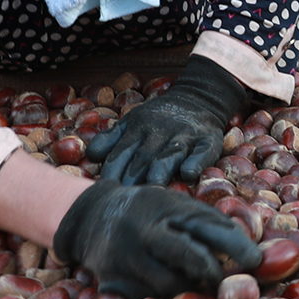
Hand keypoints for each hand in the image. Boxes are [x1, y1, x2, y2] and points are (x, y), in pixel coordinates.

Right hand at [53, 181, 260, 298]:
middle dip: (211, 271)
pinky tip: (166, 287)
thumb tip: (245, 239)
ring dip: (188, 287)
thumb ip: (202, 219)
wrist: (90, 215)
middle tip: (224, 282)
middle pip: (187, 255)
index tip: (255, 261)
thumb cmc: (147, 211)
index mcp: (167, 207)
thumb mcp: (173, 203)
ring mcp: (127, 255)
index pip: (207, 226)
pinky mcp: (111, 277)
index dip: (235, 245)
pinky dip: (162, 295)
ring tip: (195, 283)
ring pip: (168, 282)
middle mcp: (146, 230)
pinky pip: (146, 295)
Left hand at [85, 55, 249, 185]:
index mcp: (138, 130)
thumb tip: (91, 156)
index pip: (121, 153)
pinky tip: (189, 173)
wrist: (198, 97)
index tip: (104, 192)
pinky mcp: (207, 140)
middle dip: (133, 178)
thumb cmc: (160, 116)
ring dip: (161, 169)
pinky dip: (196, 161)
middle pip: (143, 158)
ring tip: (154, 186)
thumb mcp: (132, 121)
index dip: (112, 172)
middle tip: (126, 200)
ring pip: (169, 155)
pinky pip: (202, 151)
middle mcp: (159, 133)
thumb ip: (111, 139)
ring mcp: (184, 136)